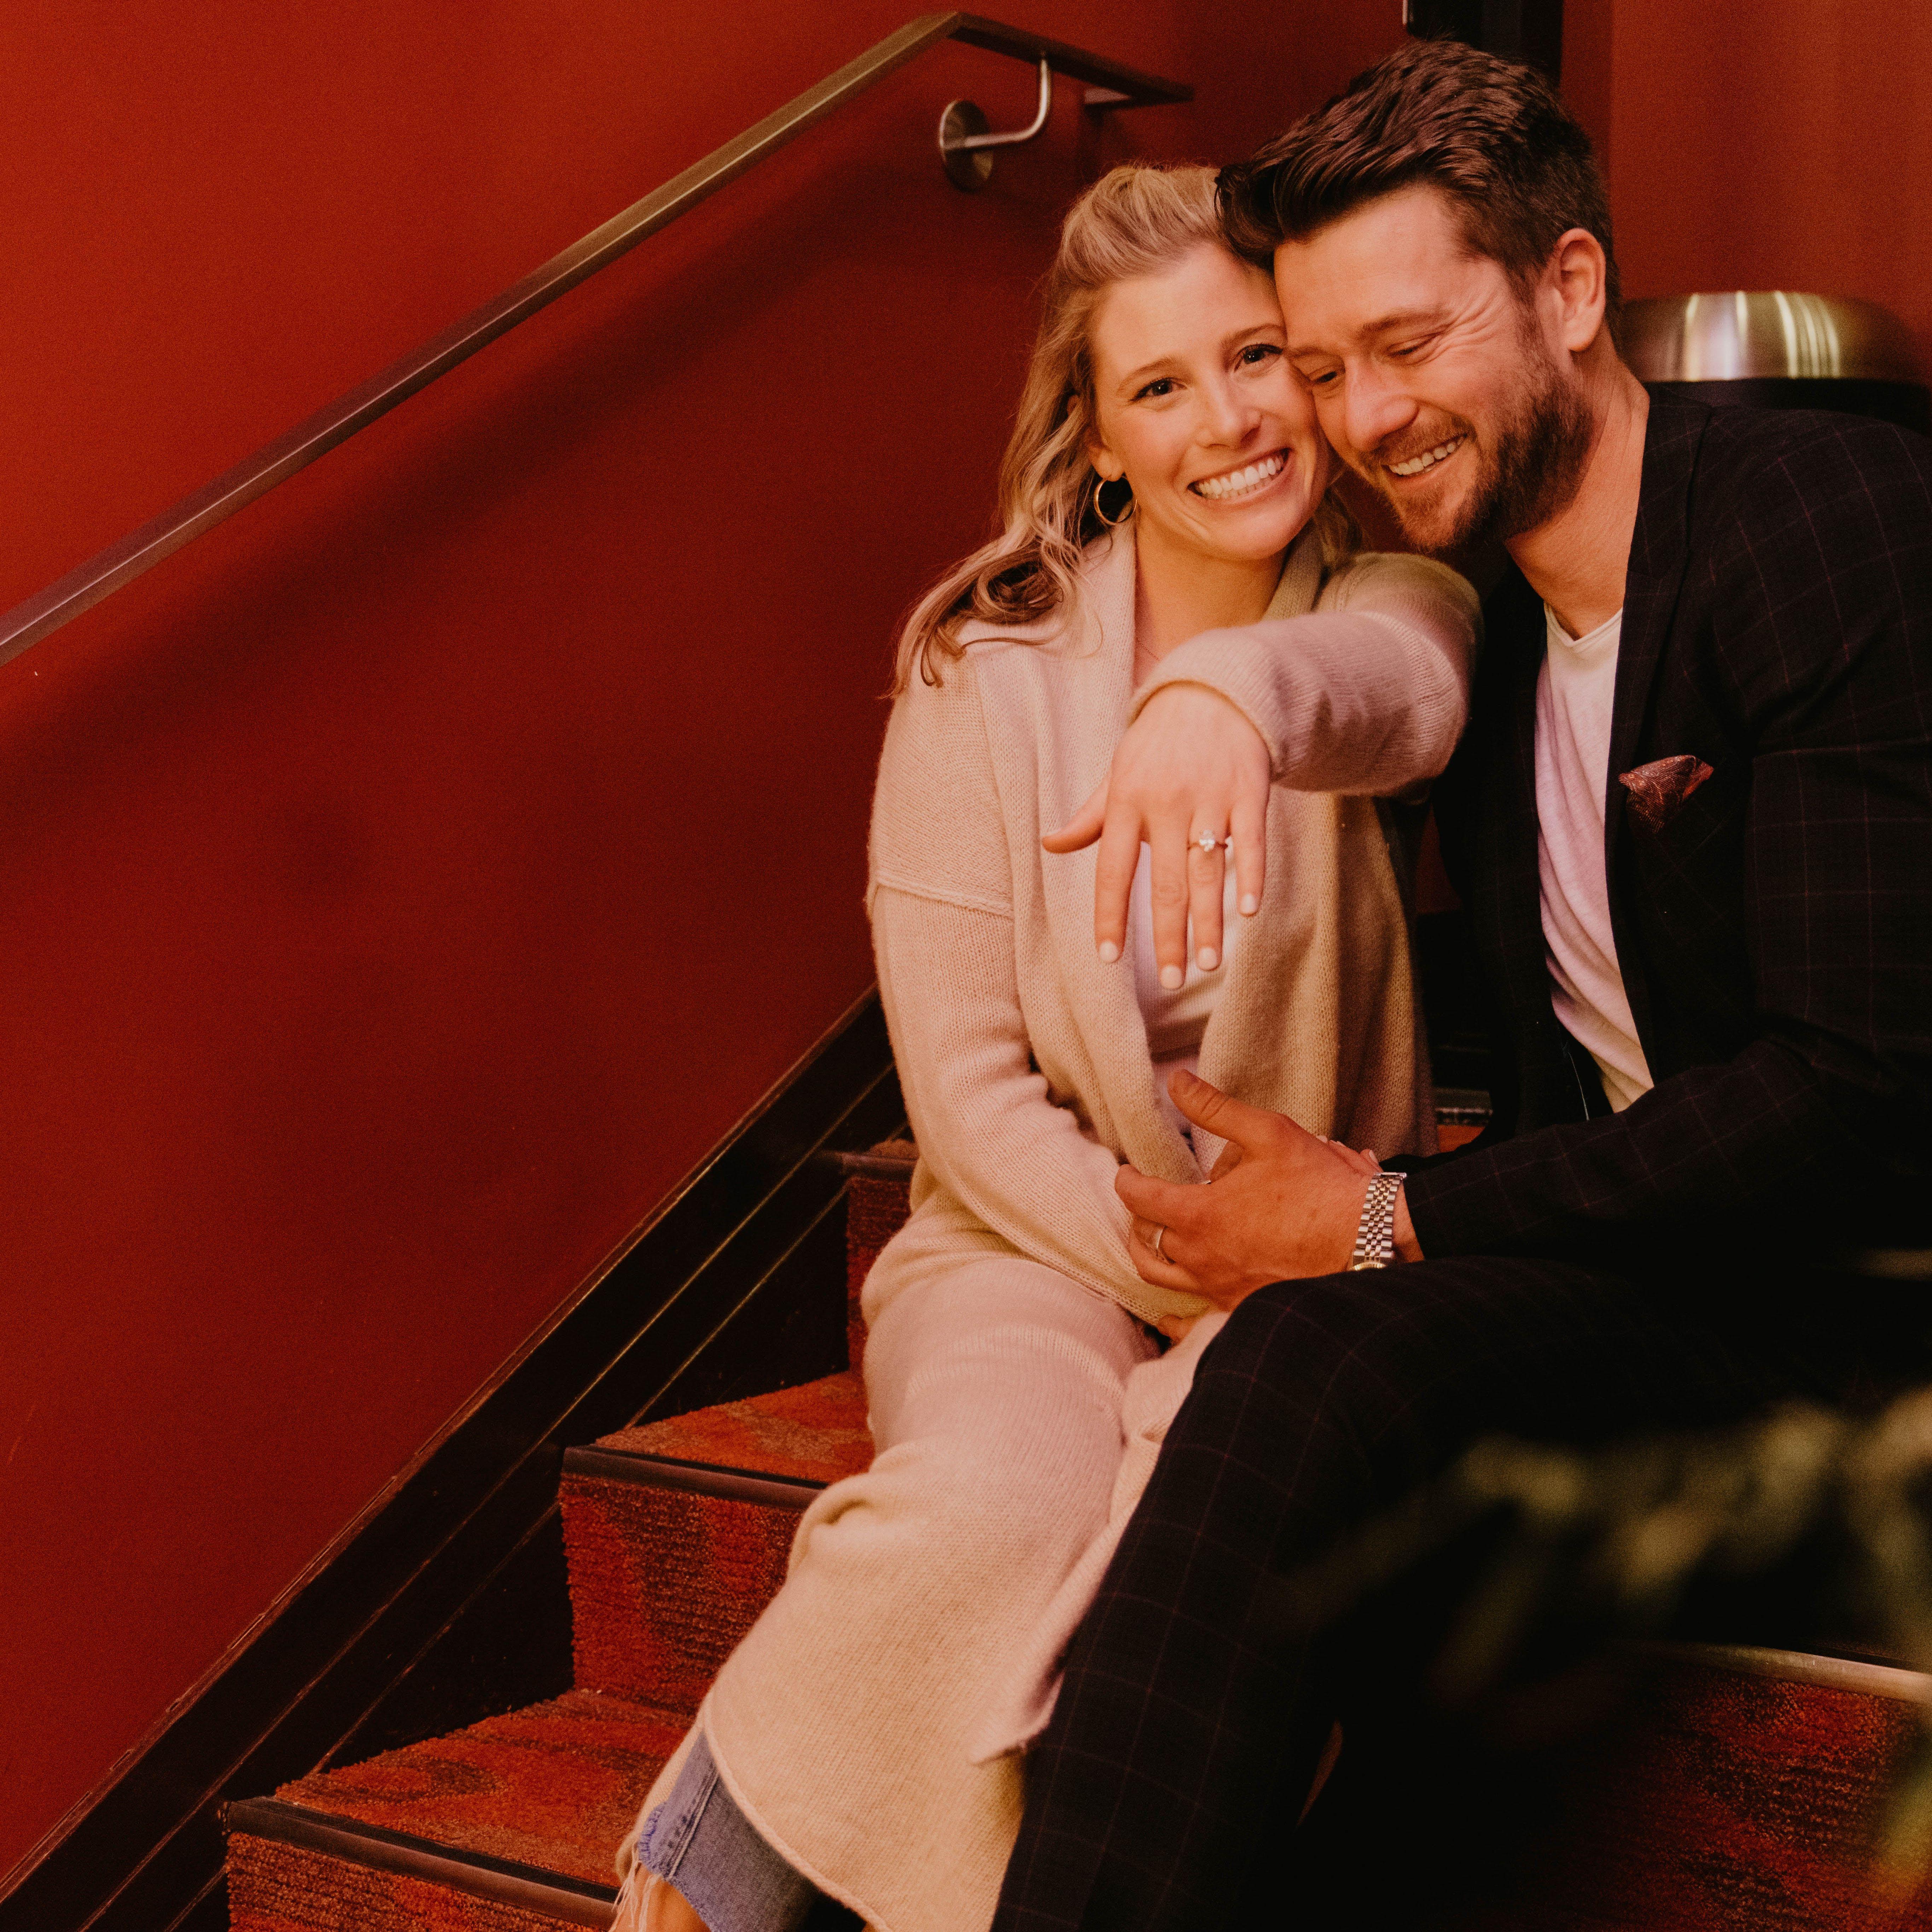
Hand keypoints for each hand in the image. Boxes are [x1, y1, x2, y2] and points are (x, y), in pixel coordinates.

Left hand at [1041, 684, 1268, 986]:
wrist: (1212, 692)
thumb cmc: (1157, 744)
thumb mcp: (1118, 774)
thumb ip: (1090, 817)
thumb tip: (1050, 845)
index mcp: (1126, 802)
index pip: (1112, 869)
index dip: (1110, 915)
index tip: (1108, 958)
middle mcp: (1165, 803)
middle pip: (1165, 882)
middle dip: (1167, 935)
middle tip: (1170, 980)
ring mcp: (1209, 798)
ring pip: (1207, 870)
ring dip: (1209, 921)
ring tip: (1208, 963)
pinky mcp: (1248, 791)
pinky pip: (1250, 840)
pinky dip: (1250, 875)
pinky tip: (1248, 911)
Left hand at [1118, 1071, 1419, 1309]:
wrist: (1368, 1239)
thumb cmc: (1320, 1187)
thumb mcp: (1269, 1133)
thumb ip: (1216, 1109)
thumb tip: (1178, 1082)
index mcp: (1200, 1215)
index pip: (1141, 1198)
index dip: (1128, 1182)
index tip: (1127, 1173)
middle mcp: (1201, 1258)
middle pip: (1145, 1243)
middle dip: (1138, 1220)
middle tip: (1144, 1206)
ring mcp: (1221, 1288)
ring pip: (1162, 1279)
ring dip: (1150, 1257)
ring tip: (1154, 1242)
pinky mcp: (1242, 1309)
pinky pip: (1193, 1322)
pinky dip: (1174, 1319)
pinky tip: (1168, 1318)